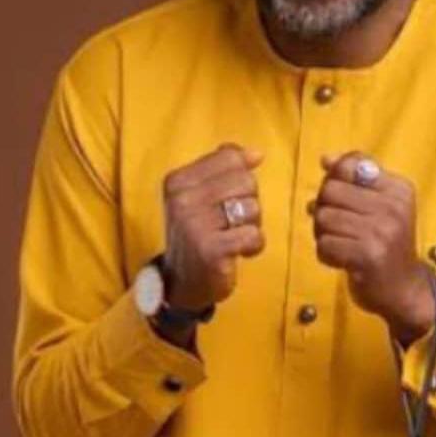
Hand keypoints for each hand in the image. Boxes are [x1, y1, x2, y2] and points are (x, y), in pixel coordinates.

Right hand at [161, 143, 264, 313]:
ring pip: (253, 207)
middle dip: (249, 201)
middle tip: (232, 221)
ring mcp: (195, 225)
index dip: (241, 177)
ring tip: (234, 236)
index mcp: (178, 180)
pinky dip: (254, 245)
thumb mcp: (202, 194)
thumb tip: (256, 154)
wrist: (180, 283)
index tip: (227, 197)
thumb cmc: (198, 232)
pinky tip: (240, 252)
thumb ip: (225, 167)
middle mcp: (182, 199)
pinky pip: (254, 235)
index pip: (230, 158)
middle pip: (246, 181)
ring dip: (252, 224)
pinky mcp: (212, 250)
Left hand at [313, 152, 434, 344]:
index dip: (334, 180)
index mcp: (398, 188)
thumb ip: (355, 177)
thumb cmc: (387, 241)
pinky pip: (324, 243)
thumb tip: (326, 158)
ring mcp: (382, 231)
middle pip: (330, 190)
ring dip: (322, 233)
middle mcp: (393, 206)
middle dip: (324, 208)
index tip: (340, 199)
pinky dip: (326, 253)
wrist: (404, 289)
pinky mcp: (368, 255)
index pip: (349, 165)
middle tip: (335, 224)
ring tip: (339, 242)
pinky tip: (340, 259)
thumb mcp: (382, 203)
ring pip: (323, 217)